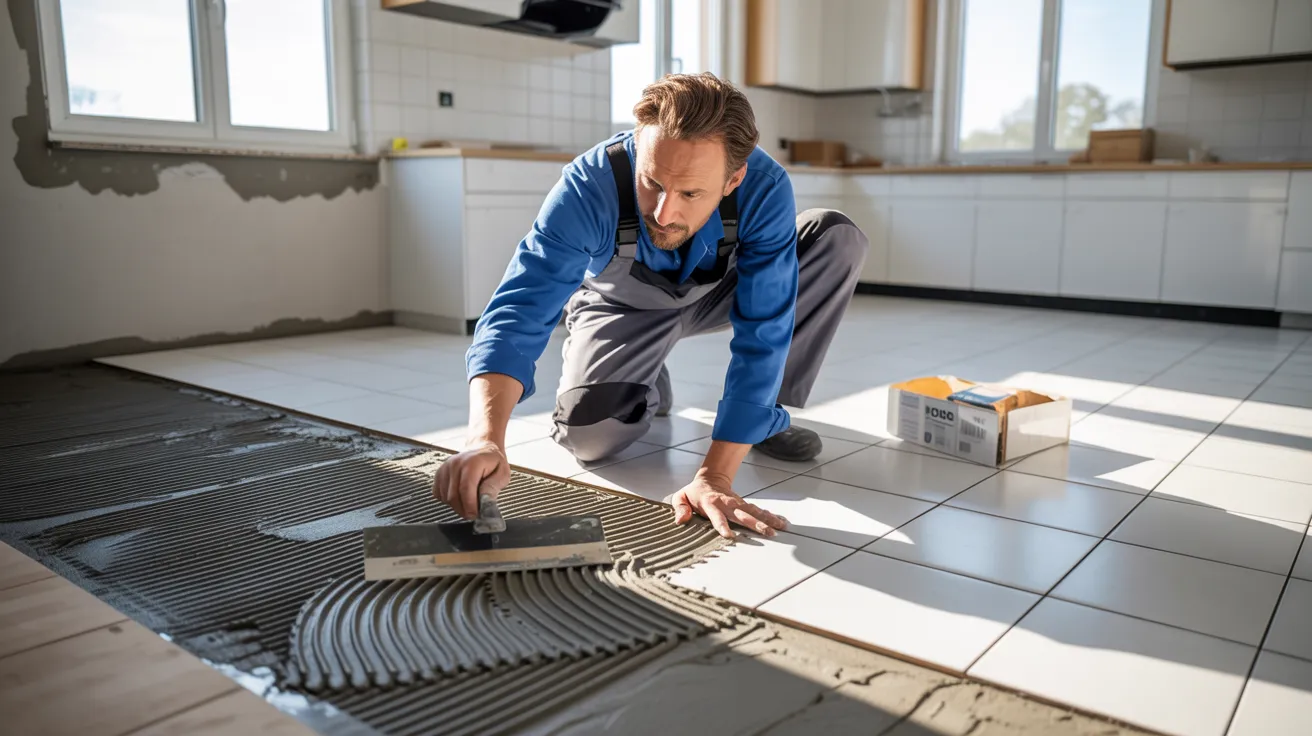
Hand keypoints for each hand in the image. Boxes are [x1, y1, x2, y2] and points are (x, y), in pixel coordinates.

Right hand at [432, 439, 509, 519]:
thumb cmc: (493, 462)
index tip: (475, 515)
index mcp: (472, 463)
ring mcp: (445, 468)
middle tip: (474, 513)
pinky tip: (459, 495)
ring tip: (469, 501)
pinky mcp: (439, 473)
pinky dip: (448, 500)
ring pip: (445, 497)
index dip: (469, 506)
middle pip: (453, 496)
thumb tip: (484, 502)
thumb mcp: (502, 474)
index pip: (465, 489)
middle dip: (464, 509)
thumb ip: (493, 487)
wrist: (483, 449)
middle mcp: (455, 464)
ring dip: (457, 505)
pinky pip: (438, 494)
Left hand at [669, 470, 788, 538]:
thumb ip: (680, 508)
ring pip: (754, 511)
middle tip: (766, 533)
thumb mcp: (681, 497)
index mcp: (710, 504)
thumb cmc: (695, 493)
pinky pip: (758, 510)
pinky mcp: (744, 505)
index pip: (717, 516)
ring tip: (779, 528)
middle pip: (742, 514)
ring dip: (767, 519)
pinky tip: (781, 522)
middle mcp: (727, 504)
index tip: (730, 536)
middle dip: (755, 523)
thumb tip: (681, 520)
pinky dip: (770, 516)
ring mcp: (737, 504)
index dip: (723, 526)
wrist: (710, 479)